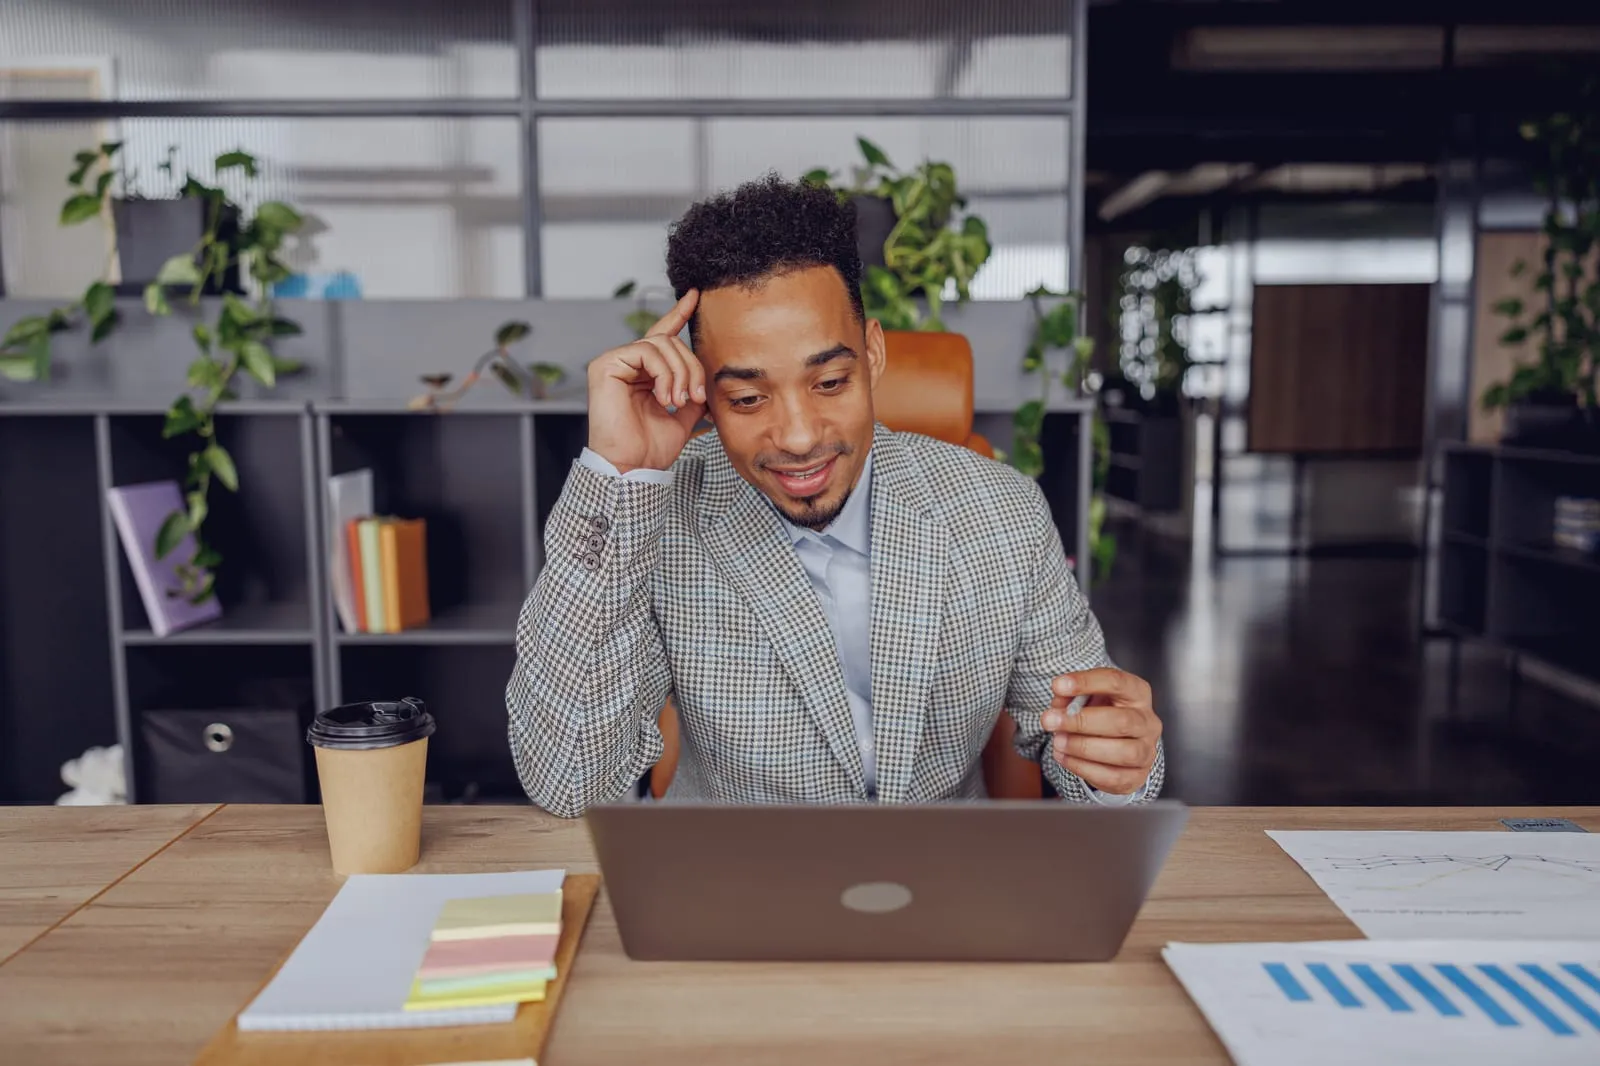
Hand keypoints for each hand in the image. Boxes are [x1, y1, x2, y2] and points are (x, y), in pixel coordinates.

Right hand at [586, 290, 706, 473]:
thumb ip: (694, 389)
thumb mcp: (685, 414)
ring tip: (678, 400)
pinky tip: (664, 396)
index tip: (696, 296)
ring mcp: (614, 361)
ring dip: (680, 373)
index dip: (679, 313)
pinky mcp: (605, 364)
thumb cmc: (651, 447)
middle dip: (692, 367)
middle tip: (695, 396)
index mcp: (645, 372)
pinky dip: (663, 373)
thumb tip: (709, 377)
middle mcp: (628, 362)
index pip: (664, 335)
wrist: (633, 467)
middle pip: (670, 341)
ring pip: (661, 344)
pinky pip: (645, 351)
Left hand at [1040, 668, 1161, 795]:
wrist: (1116, 742)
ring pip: (1122, 752)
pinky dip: (1083, 768)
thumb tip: (1059, 697)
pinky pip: (1113, 776)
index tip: (1058, 686)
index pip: (1116, 682)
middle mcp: (1147, 721)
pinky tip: (1064, 757)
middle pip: (1121, 721)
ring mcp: (1146, 751)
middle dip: (1081, 721)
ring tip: (1058, 741)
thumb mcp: (1086, 697)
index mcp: (1137, 693)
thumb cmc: (1101, 713)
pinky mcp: (1137, 776)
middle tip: (1050, 720)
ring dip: (1082, 747)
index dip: (1086, 683)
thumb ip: (1071, 695)